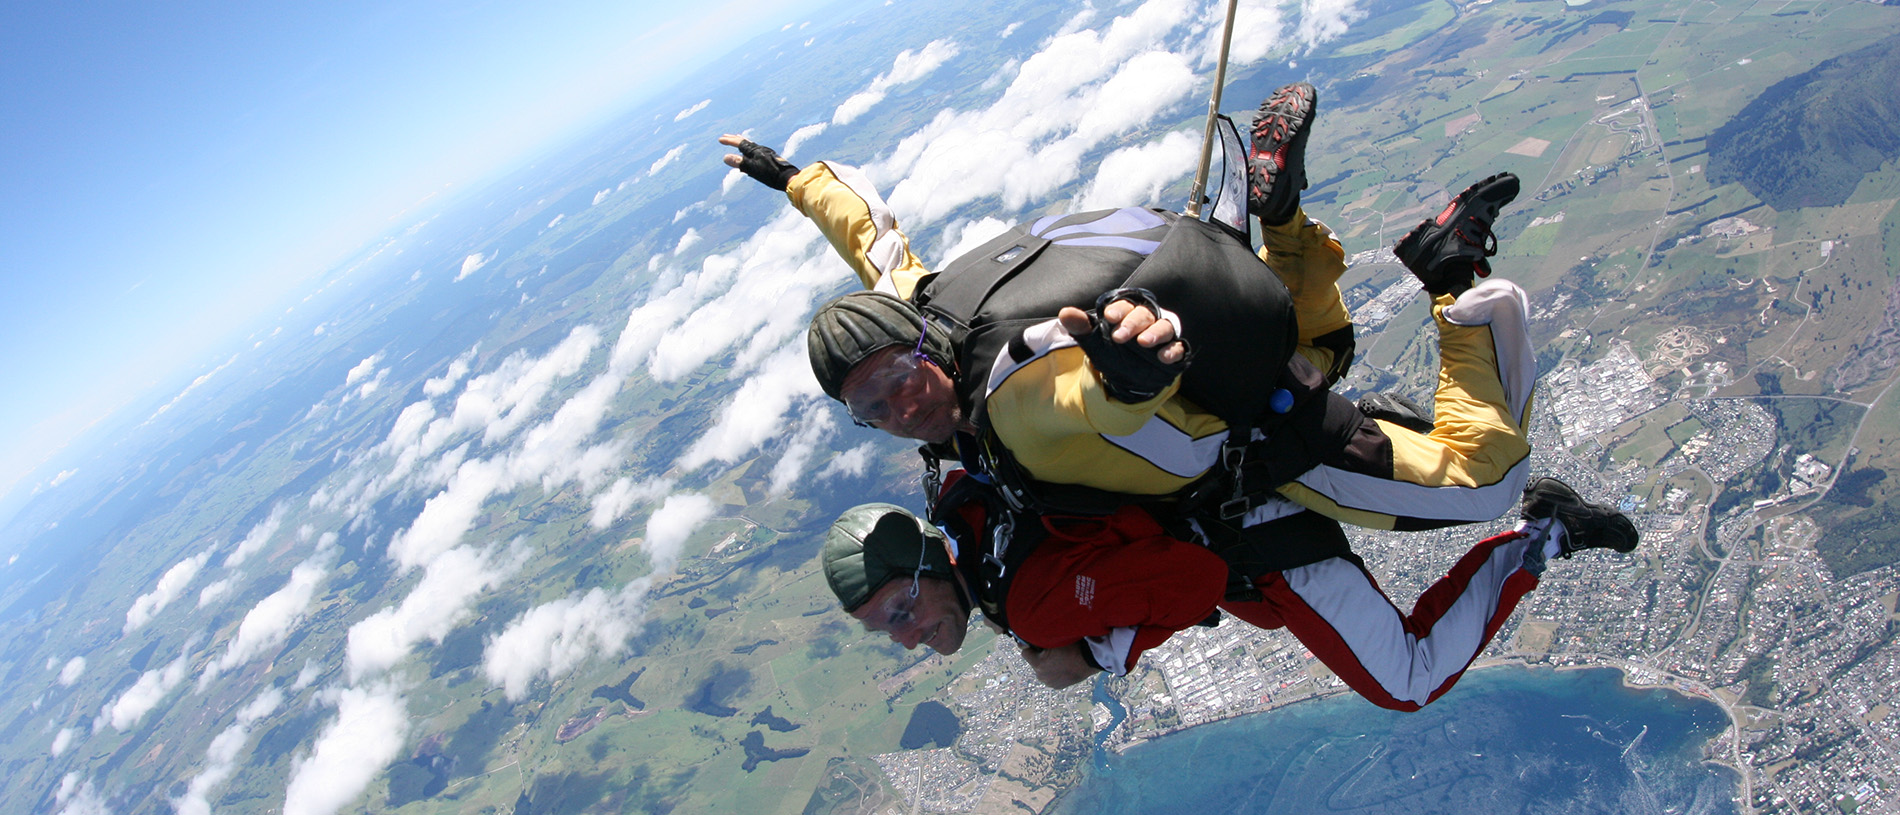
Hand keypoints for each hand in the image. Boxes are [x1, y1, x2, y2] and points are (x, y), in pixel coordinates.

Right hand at [717, 134, 799, 190]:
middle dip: (734, 139)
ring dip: (743, 143)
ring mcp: (766, 153)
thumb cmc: (770, 174)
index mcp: (755, 150)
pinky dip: (750, 150)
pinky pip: (756, 150)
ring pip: (751, 146)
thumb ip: (740, 163)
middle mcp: (761, 149)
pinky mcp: (770, 159)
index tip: (720, 139)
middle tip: (726, 136)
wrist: (788, 178)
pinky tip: (752, 154)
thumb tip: (725, 157)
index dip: (729, 141)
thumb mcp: (752, 169)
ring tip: (738, 142)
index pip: (739, 143)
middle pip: (745, 142)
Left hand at [1019, 643, 1098, 688]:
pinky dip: (1053, 673)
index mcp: (1038, 664)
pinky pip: (1050, 677)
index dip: (1031, 647)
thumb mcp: (1054, 640)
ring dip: (1046, 665)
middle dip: (1039, 657)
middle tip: (1052, 652)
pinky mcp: (1057, 686)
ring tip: (1058, 659)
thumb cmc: (1072, 647)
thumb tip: (1021, 642)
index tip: (1039, 645)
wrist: (1089, 660)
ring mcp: (1049, 682)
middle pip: (1033, 663)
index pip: (1024, 652)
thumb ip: (1037, 640)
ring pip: (1041, 671)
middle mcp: (1041, 675)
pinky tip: (1062, 667)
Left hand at [1058, 302, 1184, 364]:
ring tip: (1144, 342)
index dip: (1119, 309)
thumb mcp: (1093, 339)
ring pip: (1164, 327)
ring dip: (1155, 333)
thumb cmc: (1112, 349)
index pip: (1126, 305)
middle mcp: (1147, 321)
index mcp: (1128, 313)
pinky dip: (1173, 350)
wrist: (1126, 375)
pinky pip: (1178, 347)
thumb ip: (1080, 325)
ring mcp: (1162, 336)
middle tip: (1119, 336)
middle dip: (1132, 323)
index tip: (1109, 316)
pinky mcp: (1173, 351)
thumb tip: (1065, 313)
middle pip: (1144, 315)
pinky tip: (1163, 357)